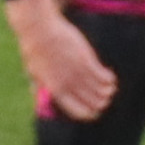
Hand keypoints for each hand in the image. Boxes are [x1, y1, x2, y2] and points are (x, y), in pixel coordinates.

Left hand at [6, 0, 115, 119]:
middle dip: (102, 102)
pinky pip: (106, 77)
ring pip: (103, 91)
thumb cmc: (35, 51)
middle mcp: (70, 85)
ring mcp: (79, 72)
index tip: (94, 111)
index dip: (90, 114)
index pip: (79, 112)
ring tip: (108, 86)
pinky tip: (109, 75)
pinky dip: (110, 79)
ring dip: (108, 91)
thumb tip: (40, 103)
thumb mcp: (34, 75)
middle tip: (103, 96)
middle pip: (95, 103)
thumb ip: (40, 90)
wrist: (40, 30)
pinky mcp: (88, 60)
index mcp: (56, 91)